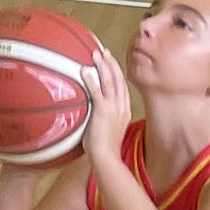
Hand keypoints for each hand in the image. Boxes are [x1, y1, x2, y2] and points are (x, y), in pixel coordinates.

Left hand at [76, 39, 132, 159]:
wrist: (106, 157)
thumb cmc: (104, 148)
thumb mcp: (108, 128)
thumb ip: (104, 116)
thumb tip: (93, 110)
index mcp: (124, 110)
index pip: (122, 86)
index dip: (116, 72)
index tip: (110, 61)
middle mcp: (121, 107)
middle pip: (118, 80)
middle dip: (111, 64)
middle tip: (103, 52)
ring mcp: (114, 109)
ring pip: (109, 82)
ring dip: (102, 66)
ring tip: (95, 54)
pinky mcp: (103, 111)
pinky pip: (97, 92)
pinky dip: (91, 80)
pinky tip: (84, 71)